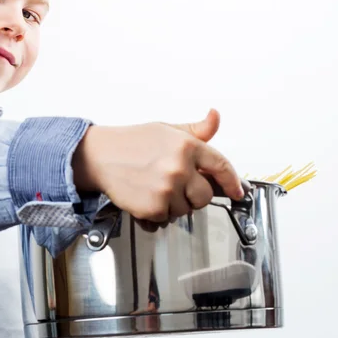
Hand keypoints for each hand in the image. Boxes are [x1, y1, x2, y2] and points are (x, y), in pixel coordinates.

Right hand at [72, 109, 242, 221]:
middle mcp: (180, 167)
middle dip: (193, 194)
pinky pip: (166, 219)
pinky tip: (146, 197)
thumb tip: (215, 118)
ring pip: (185, 209)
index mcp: (187, 145)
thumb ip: (196, 130)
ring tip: (155, 187)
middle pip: (205, 195)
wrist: (99, 156)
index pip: (222, 167)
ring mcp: (167, 189)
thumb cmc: (131, 142)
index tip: (237, 191)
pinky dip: (157, 213)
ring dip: (174, 204)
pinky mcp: (153, 207)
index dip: (232, 182)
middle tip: (175, 184)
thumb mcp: (166, 130)